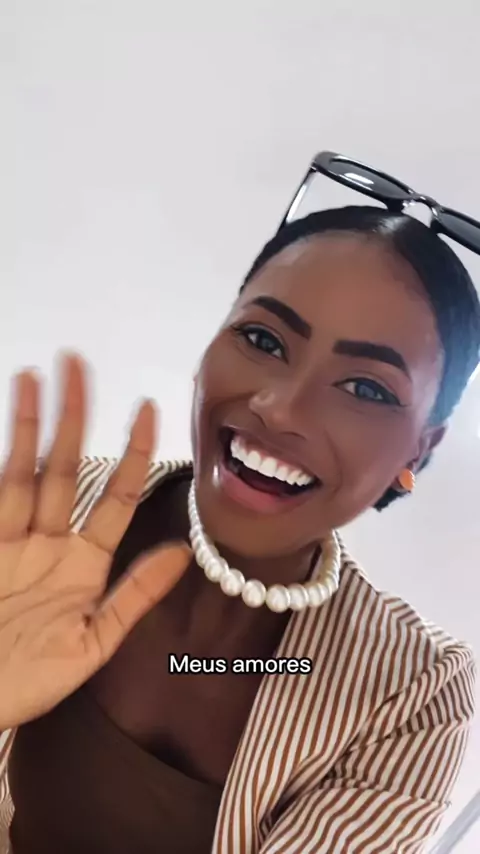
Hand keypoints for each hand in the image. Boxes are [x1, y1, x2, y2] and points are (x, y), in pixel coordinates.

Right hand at [0, 354, 190, 730]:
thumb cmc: (29, 682)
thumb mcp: (92, 645)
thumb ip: (134, 597)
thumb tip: (185, 552)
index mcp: (84, 563)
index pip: (116, 496)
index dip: (133, 453)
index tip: (148, 408)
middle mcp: (48, 542)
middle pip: (65, 469)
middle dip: (73, 417)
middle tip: (77, 362)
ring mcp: (10, 541)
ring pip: (22, 474)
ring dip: (29, 428)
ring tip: (33, 378)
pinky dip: (0, 466)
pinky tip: (9, 435)